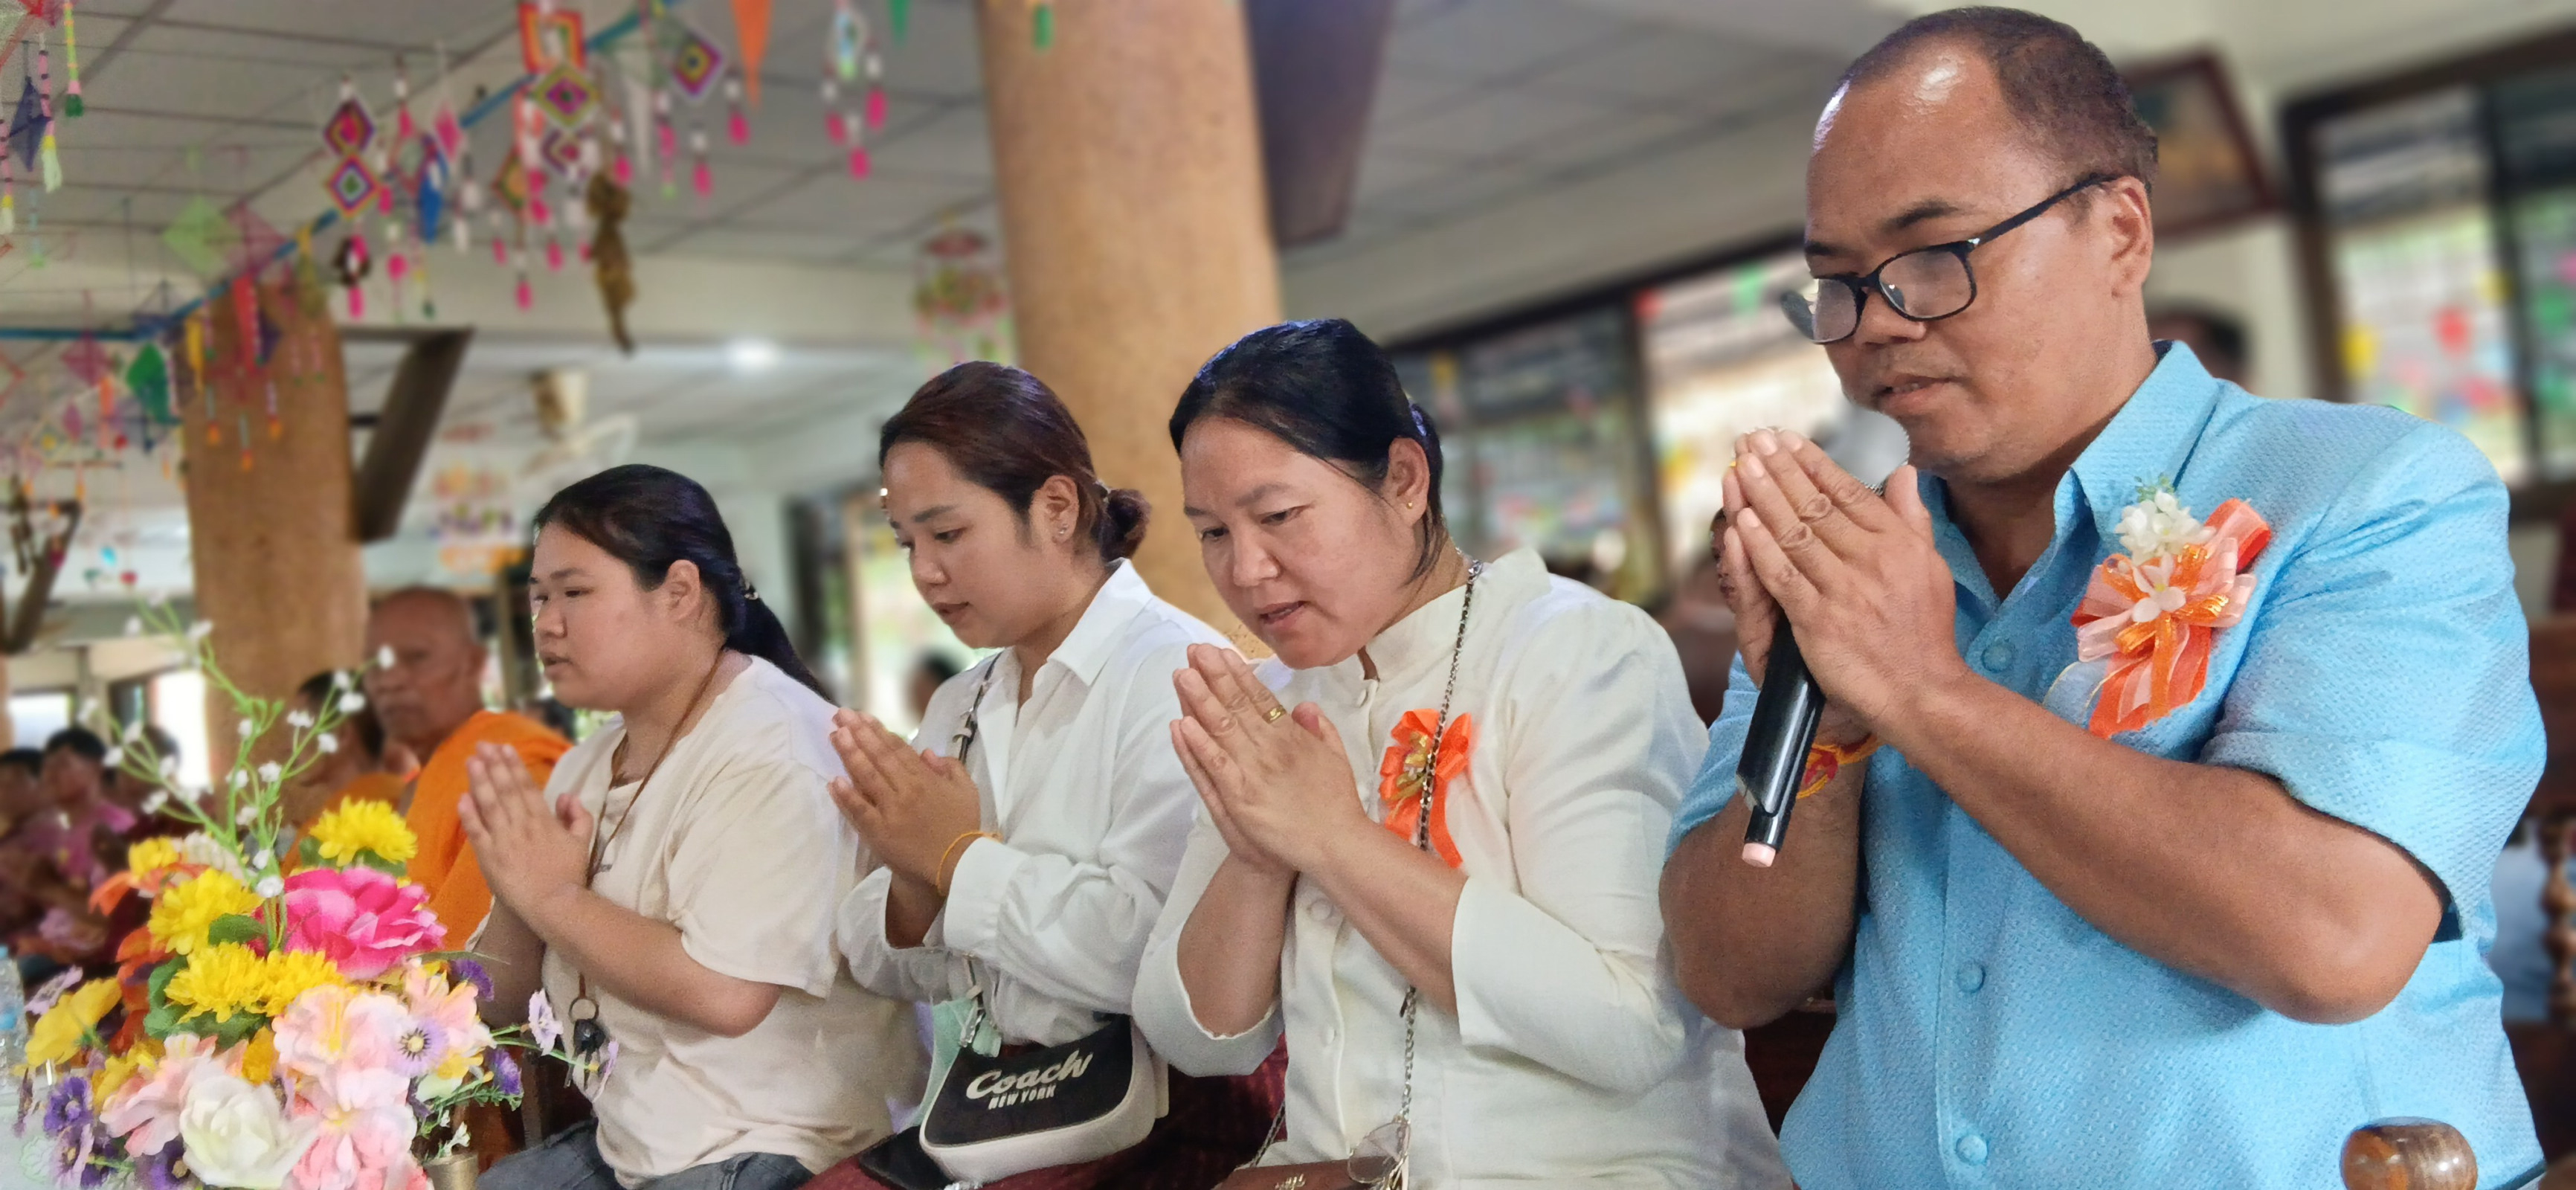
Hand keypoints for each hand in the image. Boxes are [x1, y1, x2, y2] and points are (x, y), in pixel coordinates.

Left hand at [459, 743, 593, 920]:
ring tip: (471, 760)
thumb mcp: (582, 841)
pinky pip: (477, 832)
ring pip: (490, 804)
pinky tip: (462, 798)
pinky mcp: (489, 857)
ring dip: (480, 780)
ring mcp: (504, 839)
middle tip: (482, 744)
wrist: (555, 903)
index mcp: (544, 819)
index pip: (526, 786)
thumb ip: (578, 815)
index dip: (514, 766)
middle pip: (506, 789)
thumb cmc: (569, 874)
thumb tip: (567, 794)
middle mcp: (522, 824)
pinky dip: (469, 815)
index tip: (504, 748)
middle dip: (494, 765)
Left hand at [826, 709, 983, 889]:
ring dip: (849, 754)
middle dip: (858, 733)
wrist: (956, 865)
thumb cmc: (961, 826)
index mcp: (926, 778)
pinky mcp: (880, 832)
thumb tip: (927, 752)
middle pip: (878, 756)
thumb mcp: (967, 791)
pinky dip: (846, 796)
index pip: (897, 749)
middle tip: (840, 715)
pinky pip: (859, 811)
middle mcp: (906, 789)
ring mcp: (891, 810)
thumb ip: (951, 767)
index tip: (862, 716)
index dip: (878, 731)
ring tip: (835, 735)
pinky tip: (833, 781)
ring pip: (866, 777)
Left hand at [1169, 644, 1367, 876]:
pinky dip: (1198, 744)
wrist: (1336, 844)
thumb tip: (1304, 704)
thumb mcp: (1336, 757)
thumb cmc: (1336, 803)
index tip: (1220, 652)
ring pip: (1222, 728)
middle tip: (1194, 650)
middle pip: (1237, 705)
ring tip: (1182, 674)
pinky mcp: (1241, 797)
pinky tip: (1183, 724)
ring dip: (1200, 699)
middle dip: (1214, 676)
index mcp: (1291, 736)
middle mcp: (1270, 747)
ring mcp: (1253, 771)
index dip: (1237, 674)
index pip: (1260, 698)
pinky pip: (1215, 765)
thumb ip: (1319, 729)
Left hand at [1725, 428, 1966, 733]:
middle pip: (1815, 504)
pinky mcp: (1820, 621)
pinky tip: (1742, 522)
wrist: (1923, 692)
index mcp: (1897, 544)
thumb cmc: (1925, 634)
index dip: (1812, 463)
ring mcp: (1844, 590)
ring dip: (1763, 496)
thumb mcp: (1931, 568)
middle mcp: (1871, 560)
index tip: (1786, 440)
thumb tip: (1904, 472)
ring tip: (1740, 465)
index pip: (1847, 492)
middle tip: (1752, 439)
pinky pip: (1783, 577)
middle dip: (1780, 468)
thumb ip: (1911, 519)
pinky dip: (1760, 548)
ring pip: (1795, 532)